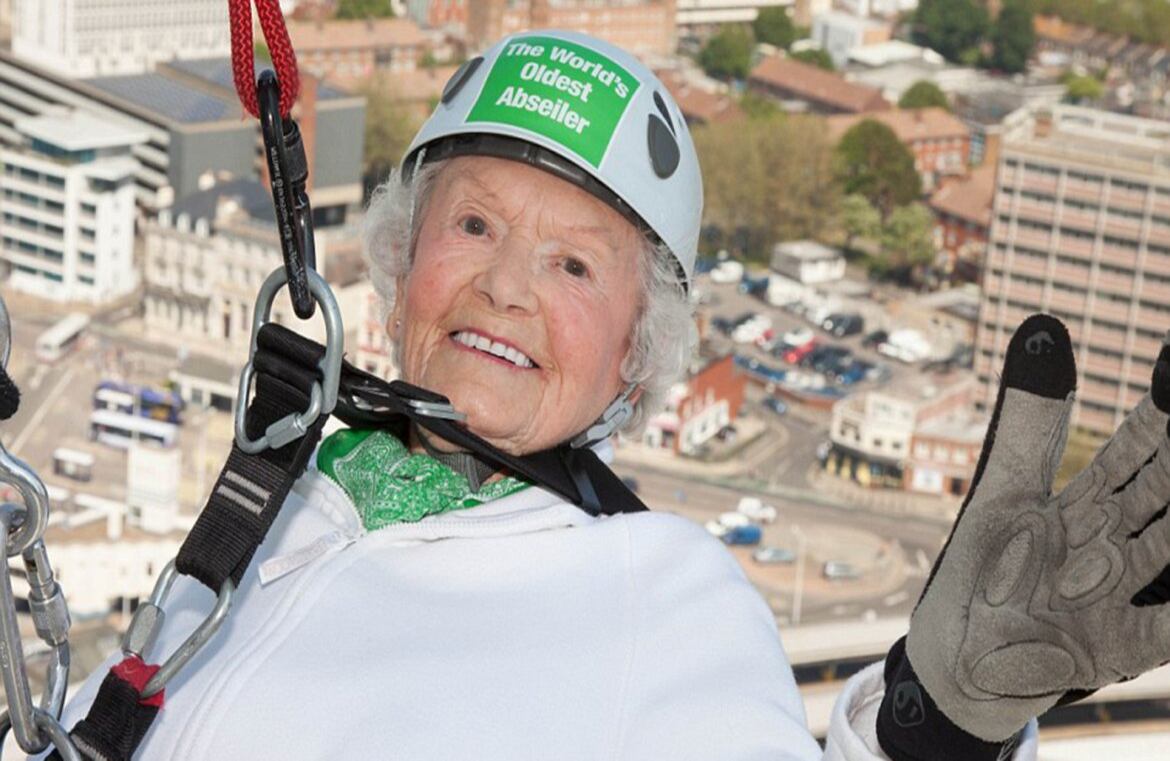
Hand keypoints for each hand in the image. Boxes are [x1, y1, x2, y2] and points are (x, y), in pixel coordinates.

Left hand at [878, 314, 1169, 759]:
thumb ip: (1029, 424)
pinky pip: (1163, 627)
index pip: (1139, 450)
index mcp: (1088, 506)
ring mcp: (1121, 596)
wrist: (953, 663)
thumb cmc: (980, 575)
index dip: (1163, 413)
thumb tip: (1043, 327)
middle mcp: (1116, 546)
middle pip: (1166, 494)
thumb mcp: (1003, 491)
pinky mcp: (1117, 646)